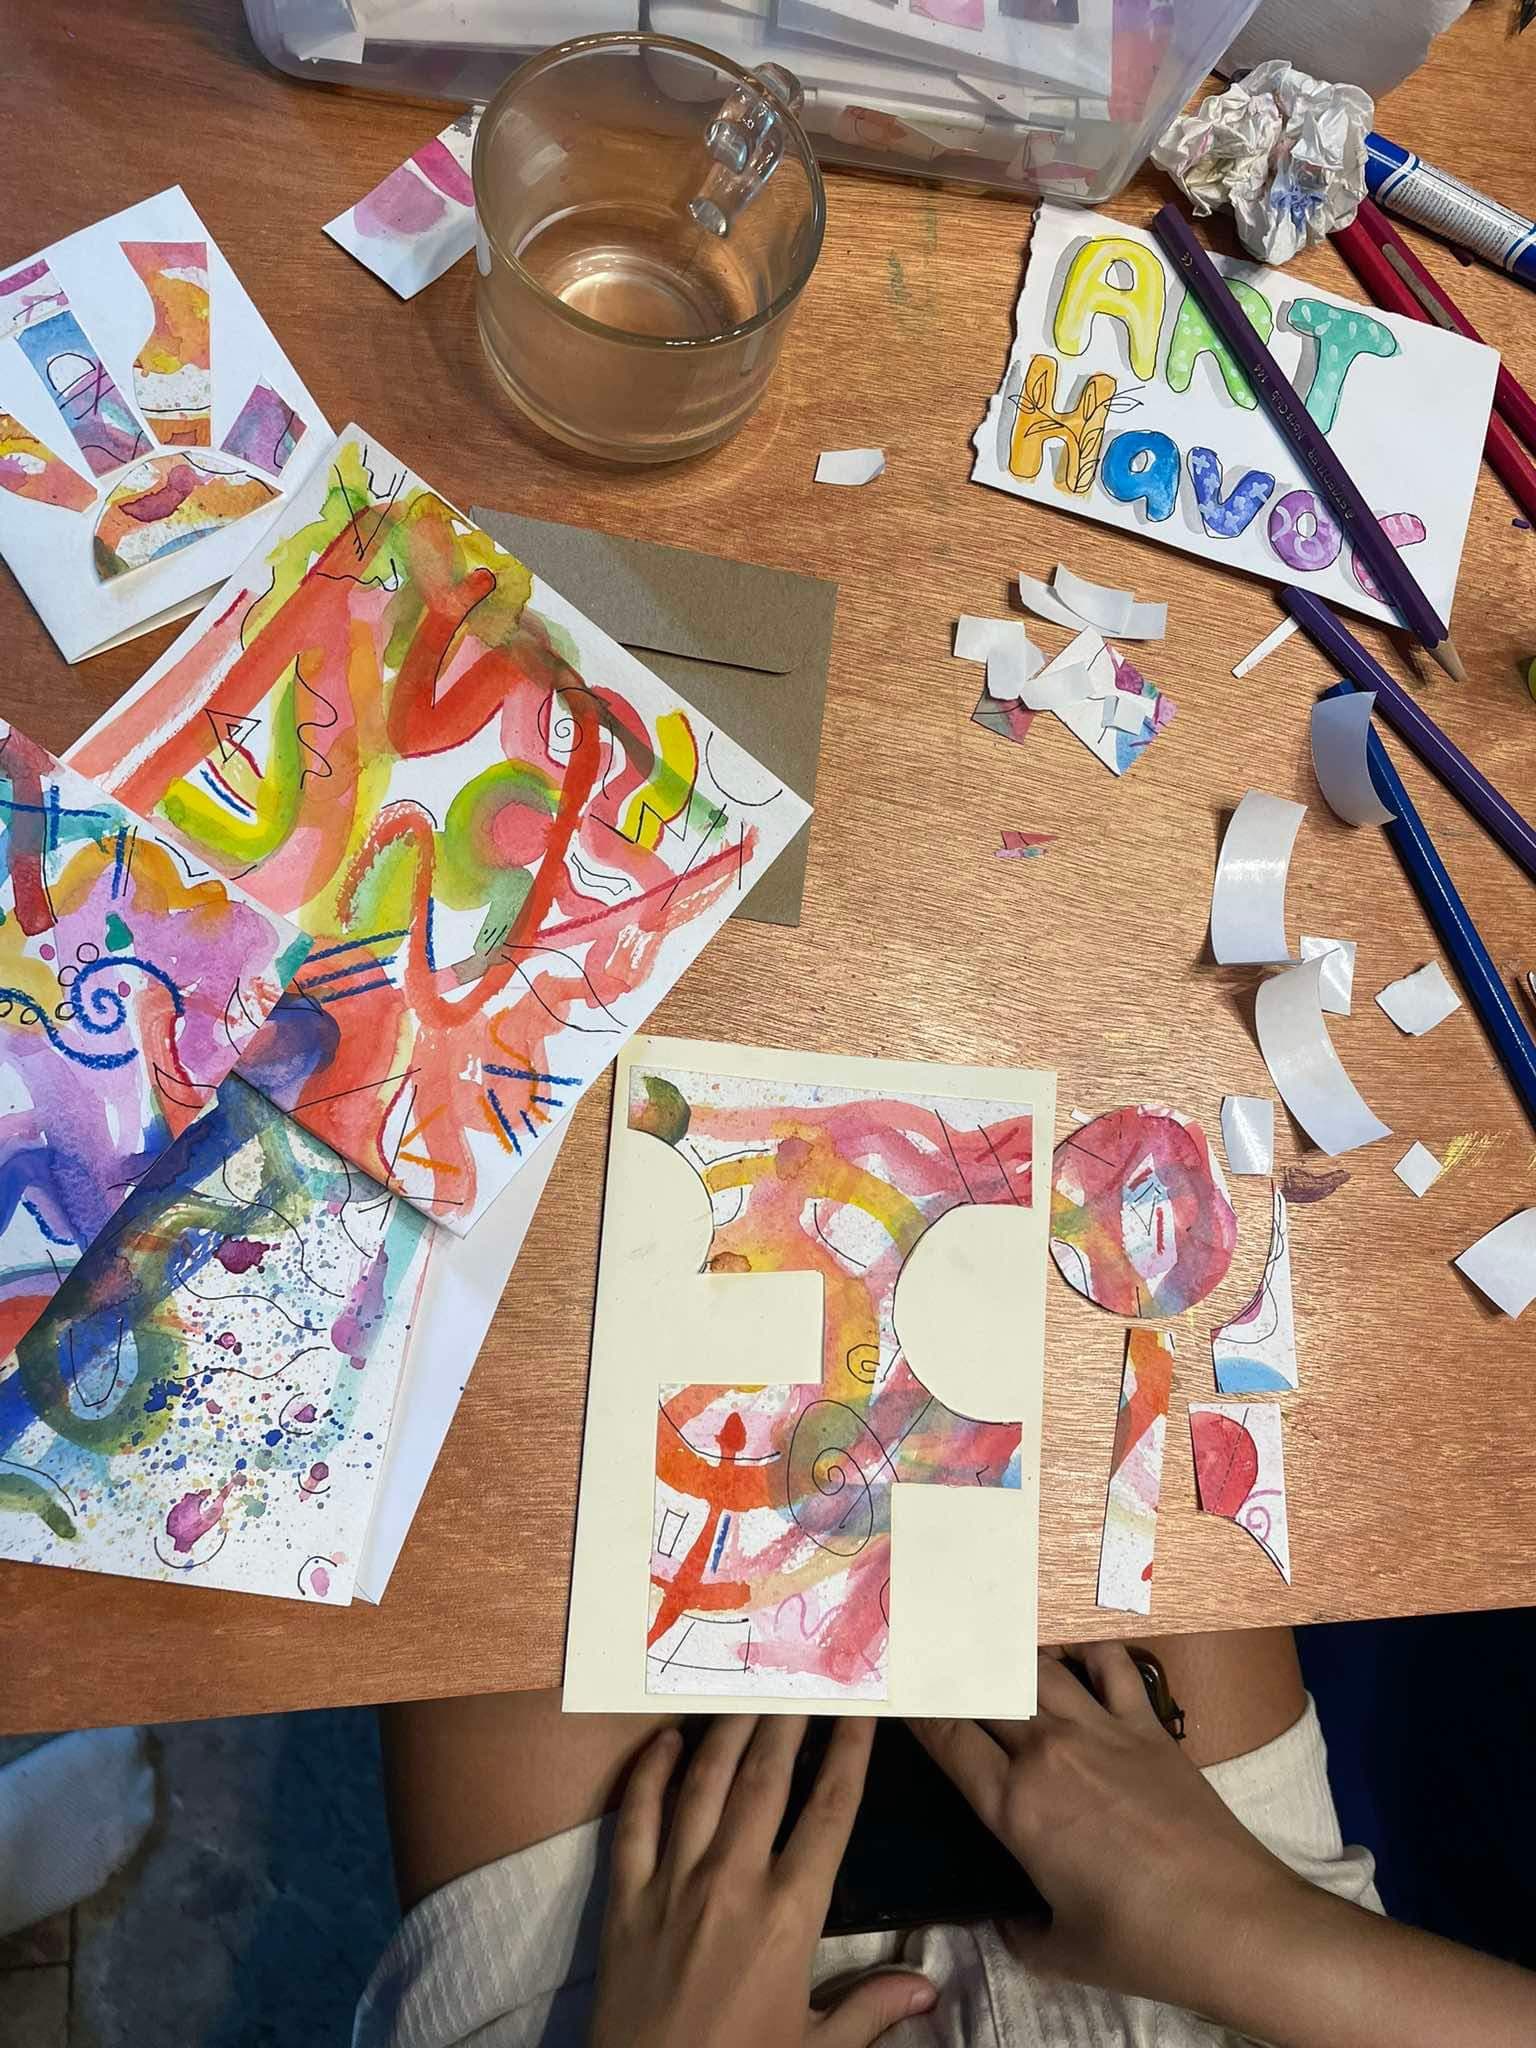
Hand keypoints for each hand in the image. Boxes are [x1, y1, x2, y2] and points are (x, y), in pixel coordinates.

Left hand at [589, 1715, 935, 2047]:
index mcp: (789, 1916)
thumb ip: (871, 2010)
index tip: (860, 1710)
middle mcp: (733, 1882)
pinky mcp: (625, 1898)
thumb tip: (929, 1988)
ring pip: (704, 1784)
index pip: (830, 1814)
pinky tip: (666, 1740)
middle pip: (767, 1779)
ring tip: (745, 1686)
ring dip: (728, 1730)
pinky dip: (650, 1774)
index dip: (849, 1754)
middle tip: (802, 1672)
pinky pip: (636, 1820)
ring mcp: (673, 1883)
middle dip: (789, 1720)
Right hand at [912, 1646, 1303, 2009]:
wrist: (1234, 1923)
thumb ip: (1019, 1930)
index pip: (946, 1736)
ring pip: (1038, 1664)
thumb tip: (1007, 1921)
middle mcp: (1050, 1752)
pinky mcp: (1149, 1726)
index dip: (913, 1706)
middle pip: (983, 1686)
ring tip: (985, 1630)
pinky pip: (1110, 1665)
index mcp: (1016, 1806)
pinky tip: (1071, 1646)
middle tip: (926, 1644)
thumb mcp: (1060, 1952)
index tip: (895, 1688)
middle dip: (949, 1663)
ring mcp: (1102, 1730)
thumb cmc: (1142, 1945)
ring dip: (1007, 1647)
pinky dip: (1085, 1647)